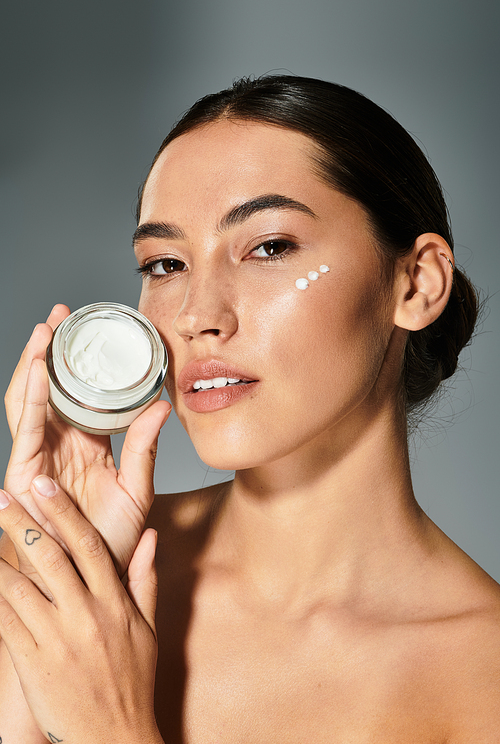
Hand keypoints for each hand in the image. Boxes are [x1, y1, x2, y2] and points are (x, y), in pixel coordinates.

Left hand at [0, 481, 163, 743]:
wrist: (115, 739)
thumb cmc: (132, 682)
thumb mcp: (149, 628)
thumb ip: (145, 578)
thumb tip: (150, 536)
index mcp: (115, 602)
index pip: (89, 544)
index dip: (64, 511)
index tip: (45, 486)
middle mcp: (87, 615)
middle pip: (51, 557)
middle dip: (23, 522)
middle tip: (3, 495)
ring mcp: (59, 640)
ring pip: (22, 587)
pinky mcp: (34, 664)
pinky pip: (6, 624)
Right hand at [4, 305, 170, 587]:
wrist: (89, 586)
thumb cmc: (109, 544)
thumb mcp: (136, 490)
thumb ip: (145, 449)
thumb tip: (163, 406)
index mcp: (87, 447)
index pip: (82, 395)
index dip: (85, 365)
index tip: (97, 331)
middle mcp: (59, 447)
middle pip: (51, 389)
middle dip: (53, 351)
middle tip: (64, 314)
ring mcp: (38, 458)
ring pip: (31, 401)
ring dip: (35, 363)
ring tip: (45, 330)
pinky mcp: (22, 473)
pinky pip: (25, 429)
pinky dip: (27, 396)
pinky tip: (34, 369)